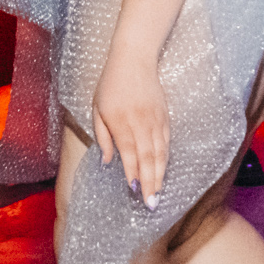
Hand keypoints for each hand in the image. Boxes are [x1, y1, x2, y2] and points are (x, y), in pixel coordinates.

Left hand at [92, 48, 168, 208]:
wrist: (134, 60)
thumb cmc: (110, 84)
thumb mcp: (97, 109)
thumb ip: (102, 136)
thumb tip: (106, 161)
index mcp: (121, 121)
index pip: (129, 153)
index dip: (133, 173)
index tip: (134, 190)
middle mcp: (140, 123)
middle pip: (148, 157)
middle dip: (150, 182)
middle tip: (151, 203)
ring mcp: (155, 120)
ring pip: (160, 152)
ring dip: (160, 174)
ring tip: (159, 193)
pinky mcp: (164, 117)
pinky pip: (166, 142)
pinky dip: (166, 159)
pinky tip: (164, 172)